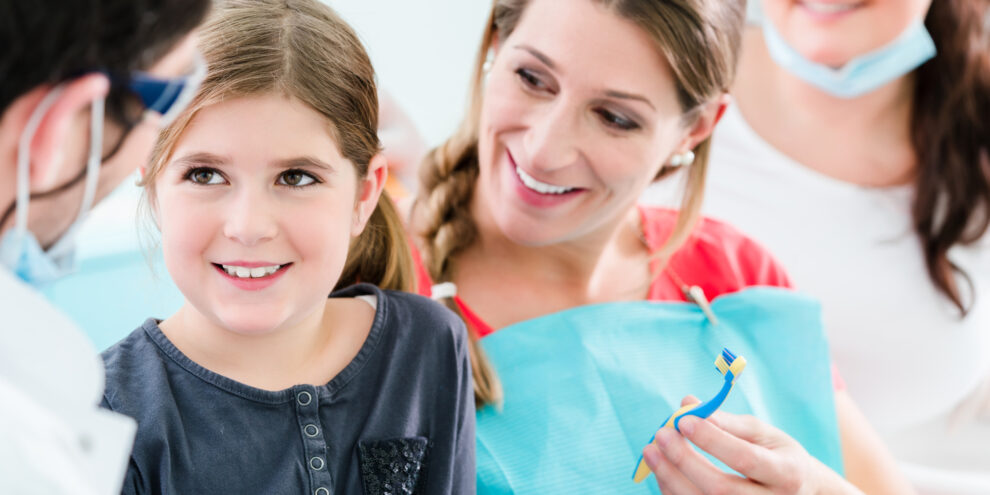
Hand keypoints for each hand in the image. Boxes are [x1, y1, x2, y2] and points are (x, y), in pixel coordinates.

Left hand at [641, 396, 859, 494]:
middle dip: (685, 460)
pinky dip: (673, 492)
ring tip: (651, 451)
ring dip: (670, 478)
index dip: (712, 440)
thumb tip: (687, 403)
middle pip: (720, 489)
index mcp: (787, 473)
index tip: (683, 420)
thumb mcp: (765, 435)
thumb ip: (727, 422)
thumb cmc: (778, 458)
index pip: (744, 459)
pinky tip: (661, 471)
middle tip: (661, 434)